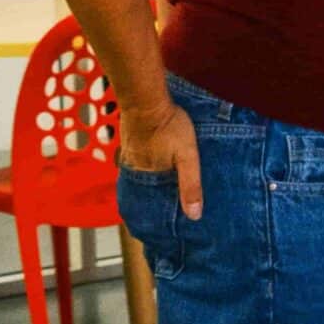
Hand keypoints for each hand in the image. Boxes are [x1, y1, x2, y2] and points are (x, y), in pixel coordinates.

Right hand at [118, 97, 202, 220]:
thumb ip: (190, 184)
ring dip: (150, 182)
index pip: (151, 205)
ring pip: (140, 176)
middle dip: (156, 200)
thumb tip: (194, 215)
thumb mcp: (187, 156)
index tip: (165, 225)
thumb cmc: (169, 125)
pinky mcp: (130, 141)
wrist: (146, 98)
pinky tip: (154, 163)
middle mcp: (134, 169)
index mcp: (146, 177)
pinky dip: (145, 166)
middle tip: (167, 208)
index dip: (158, 214)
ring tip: (163, 188)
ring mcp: (129, 154)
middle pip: (144, 191)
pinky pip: (136, 160)